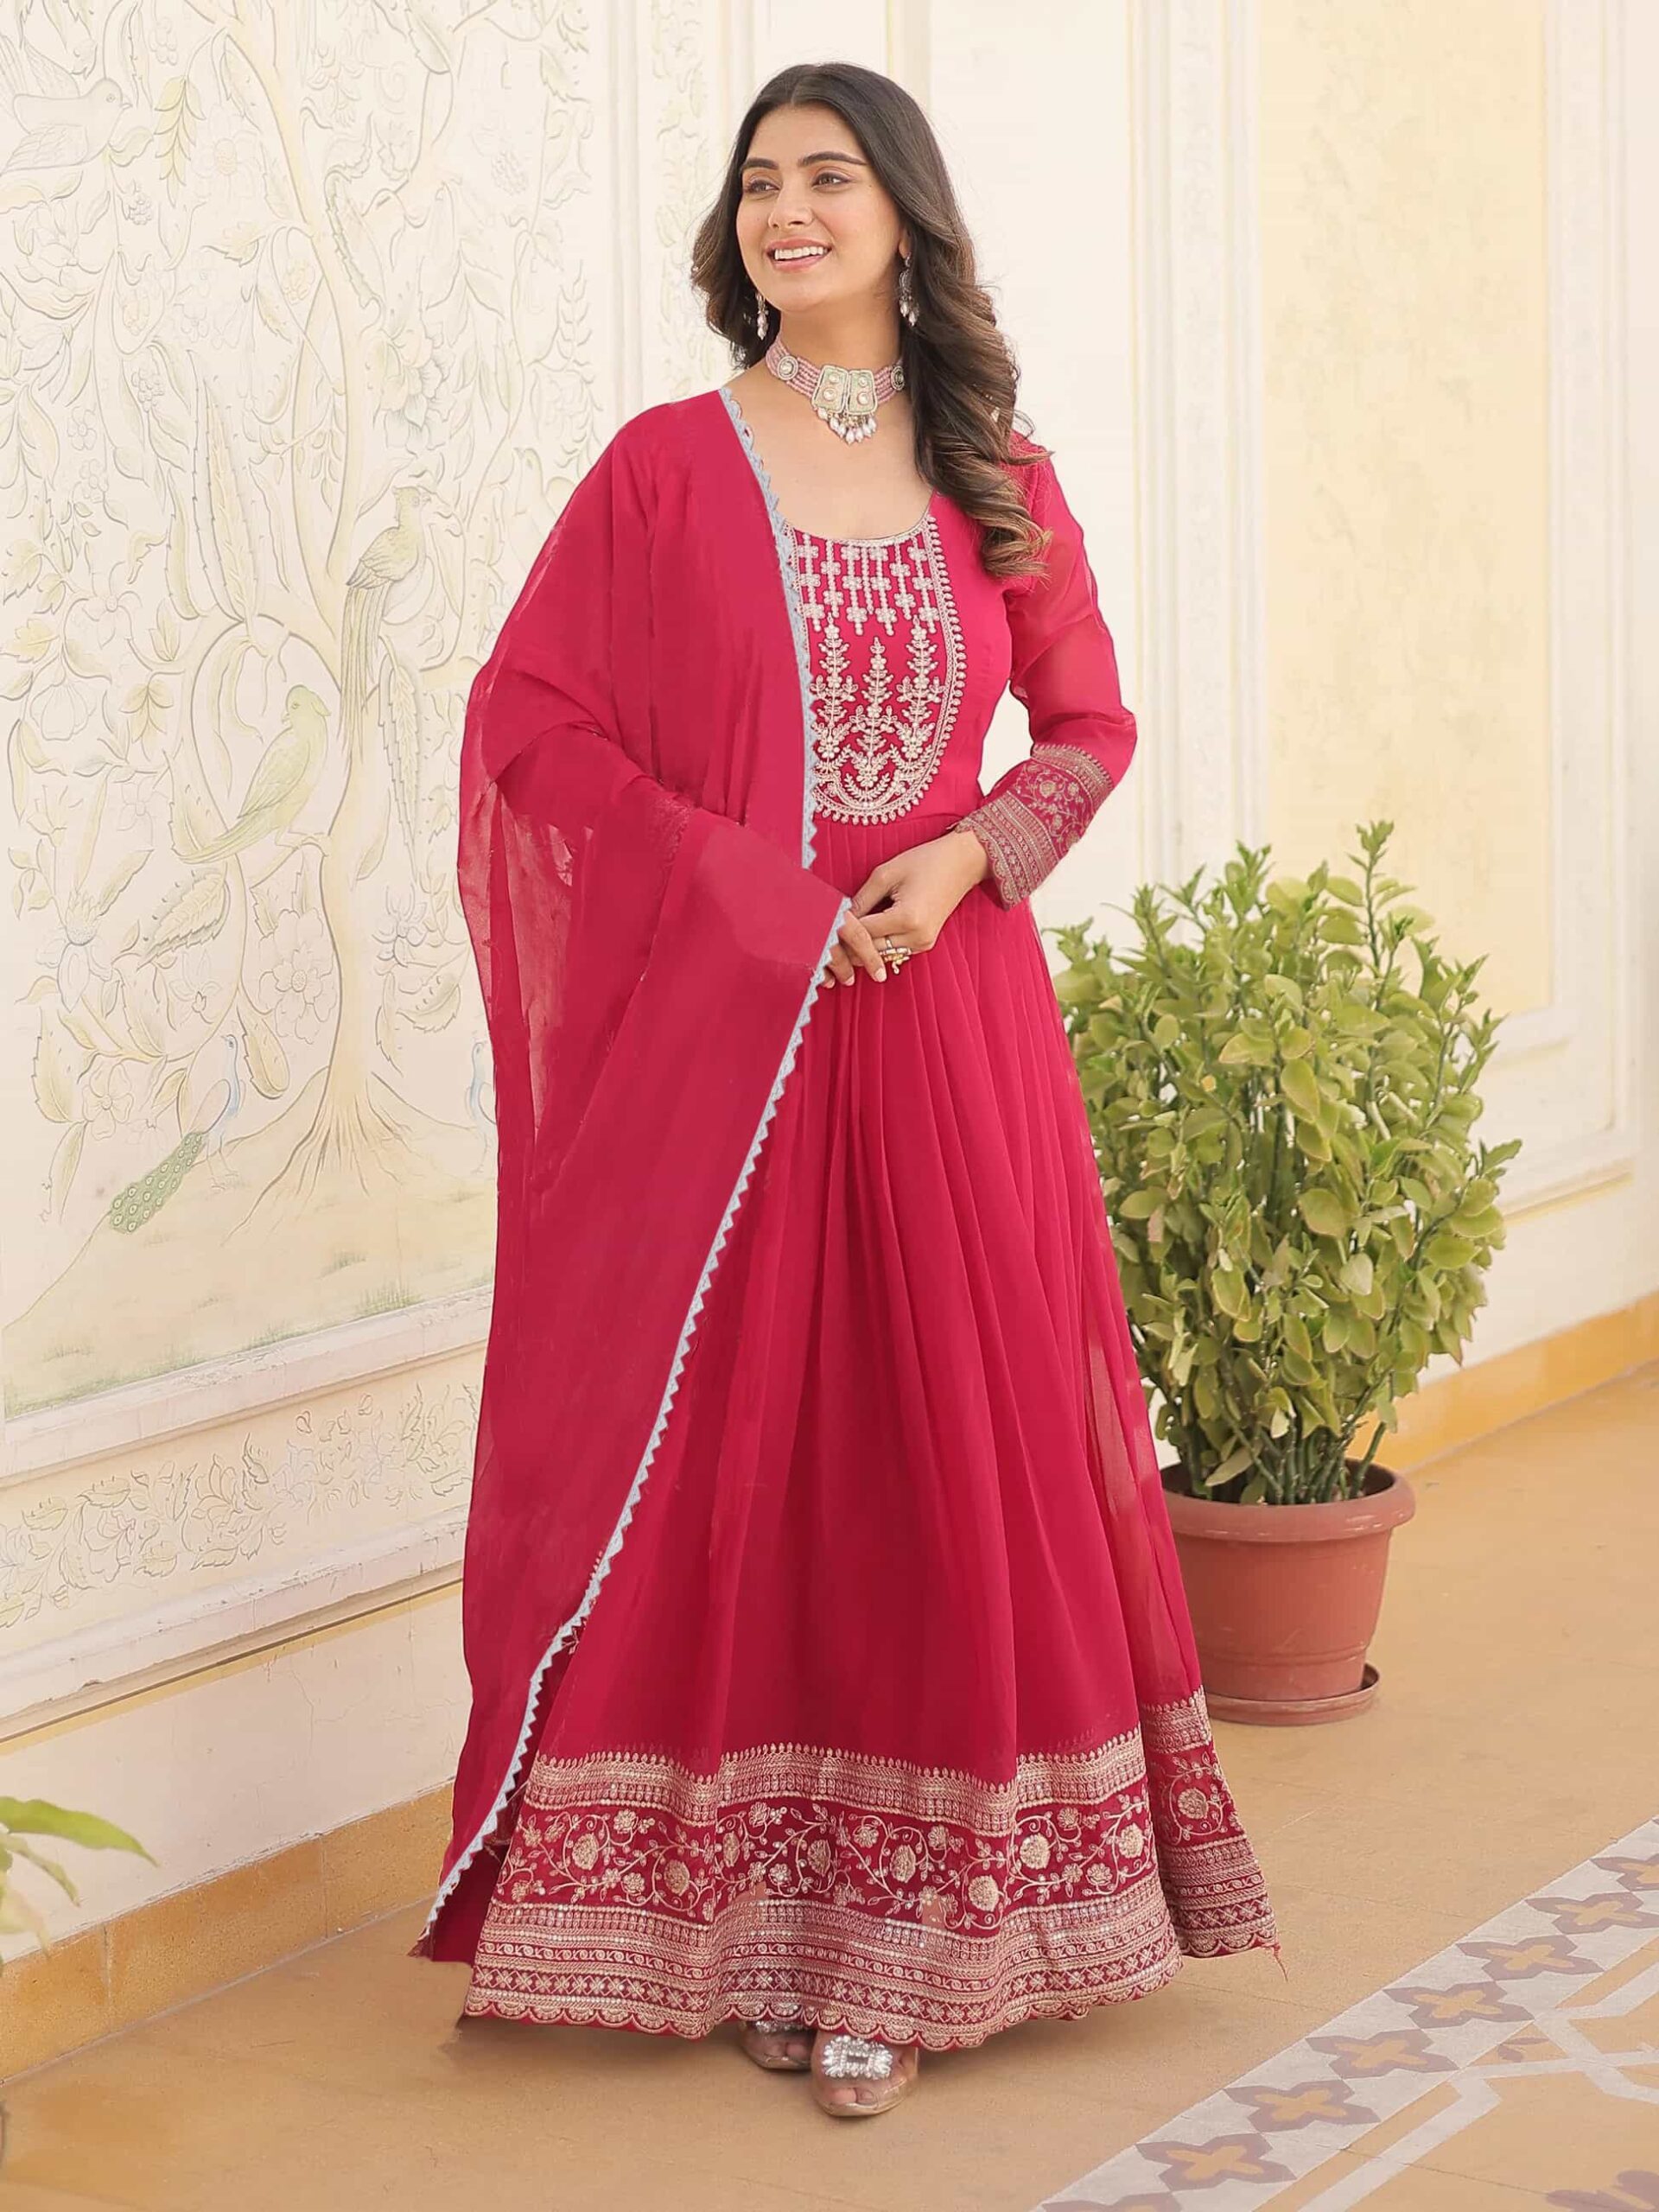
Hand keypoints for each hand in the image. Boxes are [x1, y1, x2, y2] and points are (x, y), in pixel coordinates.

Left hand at [821, 827, 989, 985]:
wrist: (962, 863)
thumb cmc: (926, 861)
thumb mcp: (887, 873)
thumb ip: (862, 898)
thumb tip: (838, 916)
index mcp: (907, 917)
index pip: (863, 932)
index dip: (841, 929)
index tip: (822, 926)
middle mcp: (916, 937)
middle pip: (869, 951)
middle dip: (848, 945)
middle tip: (826, 937)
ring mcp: (923, 944)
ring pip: (880, 956)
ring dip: (861, 949)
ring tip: (841, 938)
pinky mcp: (925, 944)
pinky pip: (892, 951)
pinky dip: (876, 946)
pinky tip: (863, 936)